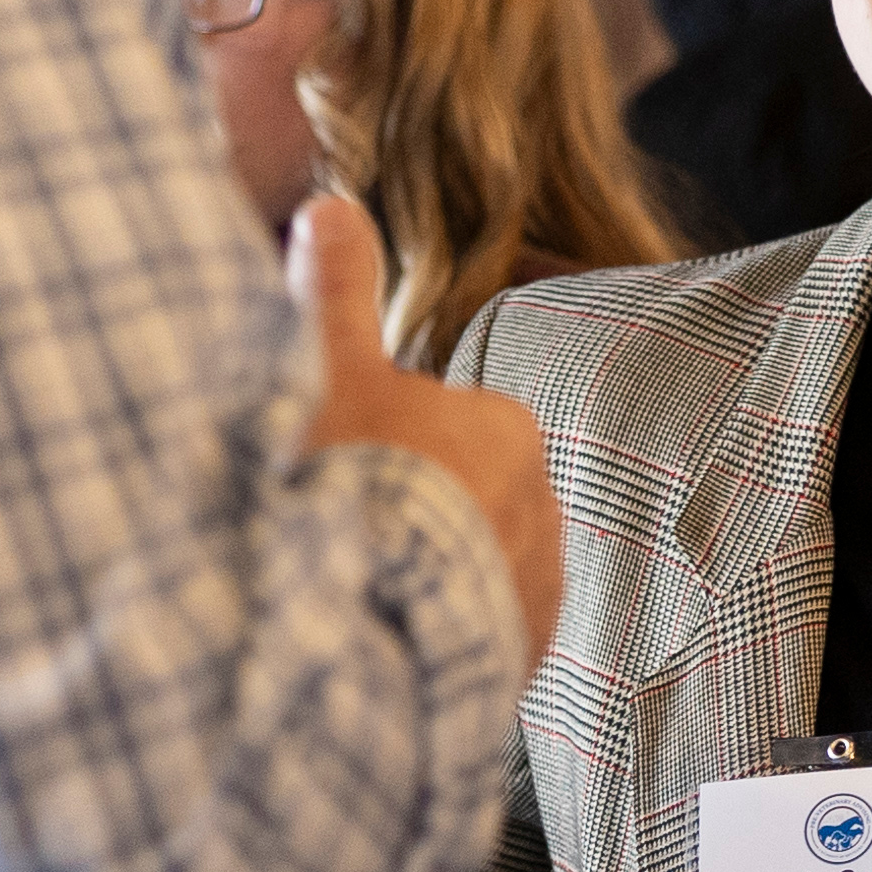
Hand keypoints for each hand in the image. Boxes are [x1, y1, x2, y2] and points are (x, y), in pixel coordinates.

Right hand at [291, 198, 563, 655]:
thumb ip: (333, 291)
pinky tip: (381, 649)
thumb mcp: (328, 373)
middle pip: (454, 502)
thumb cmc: (346, 485)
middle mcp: (543, 510)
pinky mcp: (518, 664)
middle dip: (403, 518)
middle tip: (336, 539)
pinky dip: (431, 644)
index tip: (336, 471)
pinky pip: (470, 641)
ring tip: (355, 598)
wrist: (359, 631)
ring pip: (465, 572)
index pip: (438, 429)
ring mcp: (535, 593)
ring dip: (418, 583)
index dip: (378, 449)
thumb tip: (331, 207)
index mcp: (506, 431)